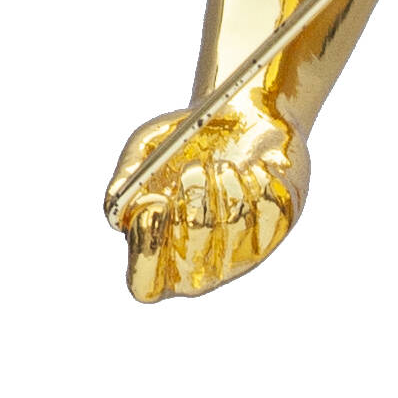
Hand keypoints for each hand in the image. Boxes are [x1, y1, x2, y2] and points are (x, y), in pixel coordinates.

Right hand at [105, 80, 305, 301]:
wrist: (246, 113)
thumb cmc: (186, 138)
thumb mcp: (148, 146)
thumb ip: (127, 176)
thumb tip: (117, 209)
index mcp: (160, 251)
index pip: (145, 284)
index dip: (145, 254)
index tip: (152, 207)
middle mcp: (201, 263)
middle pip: (191, 262)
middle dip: (190, 210)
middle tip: (192, 169)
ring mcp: (244, 250)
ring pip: (230, 228)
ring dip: (222, 185)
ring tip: (222, 162)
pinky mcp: (280, 227)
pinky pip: (265, 209)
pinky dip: (255, 178)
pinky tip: (253, 167)